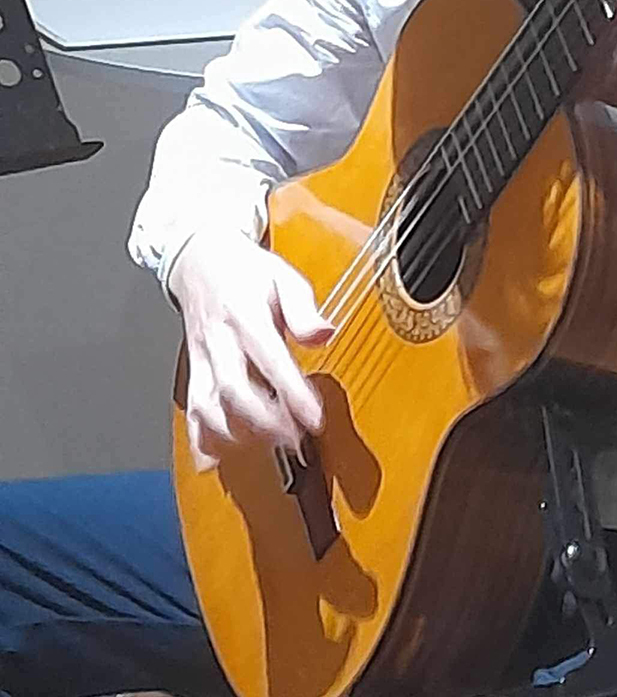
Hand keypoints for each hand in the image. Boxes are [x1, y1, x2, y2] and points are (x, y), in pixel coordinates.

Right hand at [169, 228, 333, 470]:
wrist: (201, 259)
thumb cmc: (248, 270)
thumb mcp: (283, 275)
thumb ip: (303, 308)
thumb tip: (324, 333)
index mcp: (245, 314)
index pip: (270, 359)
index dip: (292, 393)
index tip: (314, 419)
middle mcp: (219, 340)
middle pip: (235, 390)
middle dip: (266, 422)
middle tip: (296, 439)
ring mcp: (202, 358)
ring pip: (208, 406)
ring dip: (237, 433)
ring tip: (268, 445)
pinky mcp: (193, 371)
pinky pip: (190, 409)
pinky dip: (200, 438)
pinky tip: (214, 459)